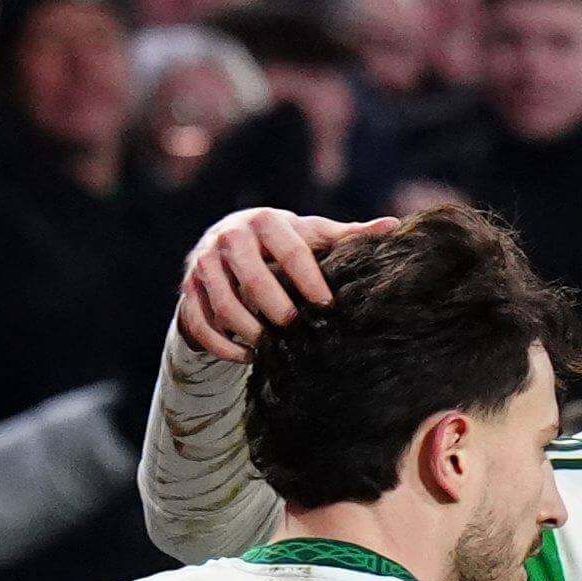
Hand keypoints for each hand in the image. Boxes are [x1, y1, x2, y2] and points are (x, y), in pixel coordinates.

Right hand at [176, 208, 397, 361]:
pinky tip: (247, 358)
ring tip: (271, 348)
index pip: (289, 249)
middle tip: (296, 327)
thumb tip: (394, 225)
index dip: (309, 278)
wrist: (226, 243)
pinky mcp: (187, 291)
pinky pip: (199, 323)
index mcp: (265, 221)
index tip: (328, 305)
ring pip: (223, 303)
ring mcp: (204, 264)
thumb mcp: (311, 234)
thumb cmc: (282, 242)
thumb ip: (347, 234)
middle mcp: (229, 237)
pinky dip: (222, 346)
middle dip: (276, 305)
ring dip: (249, 330)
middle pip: (252, 276)